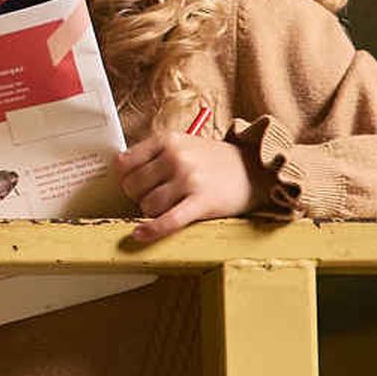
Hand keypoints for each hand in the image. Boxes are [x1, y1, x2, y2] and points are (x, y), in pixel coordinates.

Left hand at [117, 131, 255, 246]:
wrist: (256, 170)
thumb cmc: (215, 161)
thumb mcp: (183, 145)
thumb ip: (154, 155)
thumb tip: (120, 172)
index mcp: (167, 140)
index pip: (125, 163)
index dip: (126, 178)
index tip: (133, 184)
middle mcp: (175, 157)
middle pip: (132, 186)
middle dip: (139, 197)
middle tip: (156, 197)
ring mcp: (188, 179)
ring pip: (147, 205)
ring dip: (151, 213)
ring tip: (169, 207)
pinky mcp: (202, 201)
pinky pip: (168, 220)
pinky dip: (152, 230)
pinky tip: (140, 235)